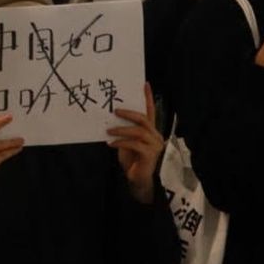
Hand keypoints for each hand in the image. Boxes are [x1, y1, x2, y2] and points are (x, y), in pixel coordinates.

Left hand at [108, 84, 162, 203]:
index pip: (150, 111)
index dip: (148, 97)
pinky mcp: (150, 154)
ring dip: (121, 129)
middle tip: (115, 110)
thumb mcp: (126, 142)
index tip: (145, 84)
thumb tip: (110, 119)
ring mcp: (154, 145)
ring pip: (138, 131)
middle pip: (143, 119)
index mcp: (150, 130)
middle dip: (129, 112)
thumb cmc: (132, 159)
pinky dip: (121, 142)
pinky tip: (111, 143)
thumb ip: (123, 131)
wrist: (137, 179)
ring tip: (108, 130)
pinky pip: (134, 144)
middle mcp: (155, 135)